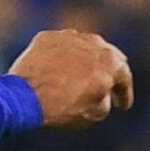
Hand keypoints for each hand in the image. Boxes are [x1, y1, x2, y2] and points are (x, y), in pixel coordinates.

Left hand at [9, 29, 133, 126]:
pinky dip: (62, 58)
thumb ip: (106, 101)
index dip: (125, 94)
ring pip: (83, 48)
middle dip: (108, 72)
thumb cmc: (63, 108)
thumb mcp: (94, 114)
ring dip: (85, 61)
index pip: (124, 77)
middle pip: (106, 57)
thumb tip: (102, 94)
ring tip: (81, 76)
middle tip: (108, 85)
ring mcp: (69, 36)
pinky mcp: (46, 37)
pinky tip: (58, 70)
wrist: (25, 97)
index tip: (123, 105)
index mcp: (110, 61)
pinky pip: (59, 48)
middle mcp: (93, 42)